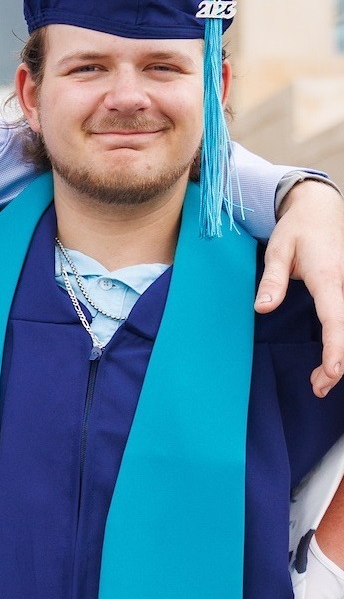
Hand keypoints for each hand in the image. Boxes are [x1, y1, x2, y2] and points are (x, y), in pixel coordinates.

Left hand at [258, 178, 343, 396]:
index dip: (336, 348)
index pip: (336, 318)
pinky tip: (330, 362)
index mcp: (330, 277)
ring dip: (341, 356)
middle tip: (317, 388)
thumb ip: (271, 280)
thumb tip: (263, 307)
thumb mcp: (277, 249)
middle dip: (338, 362)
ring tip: (320, 382)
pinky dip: (342, 342)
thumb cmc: (297, 230)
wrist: (320, 210)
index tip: (332, 371)